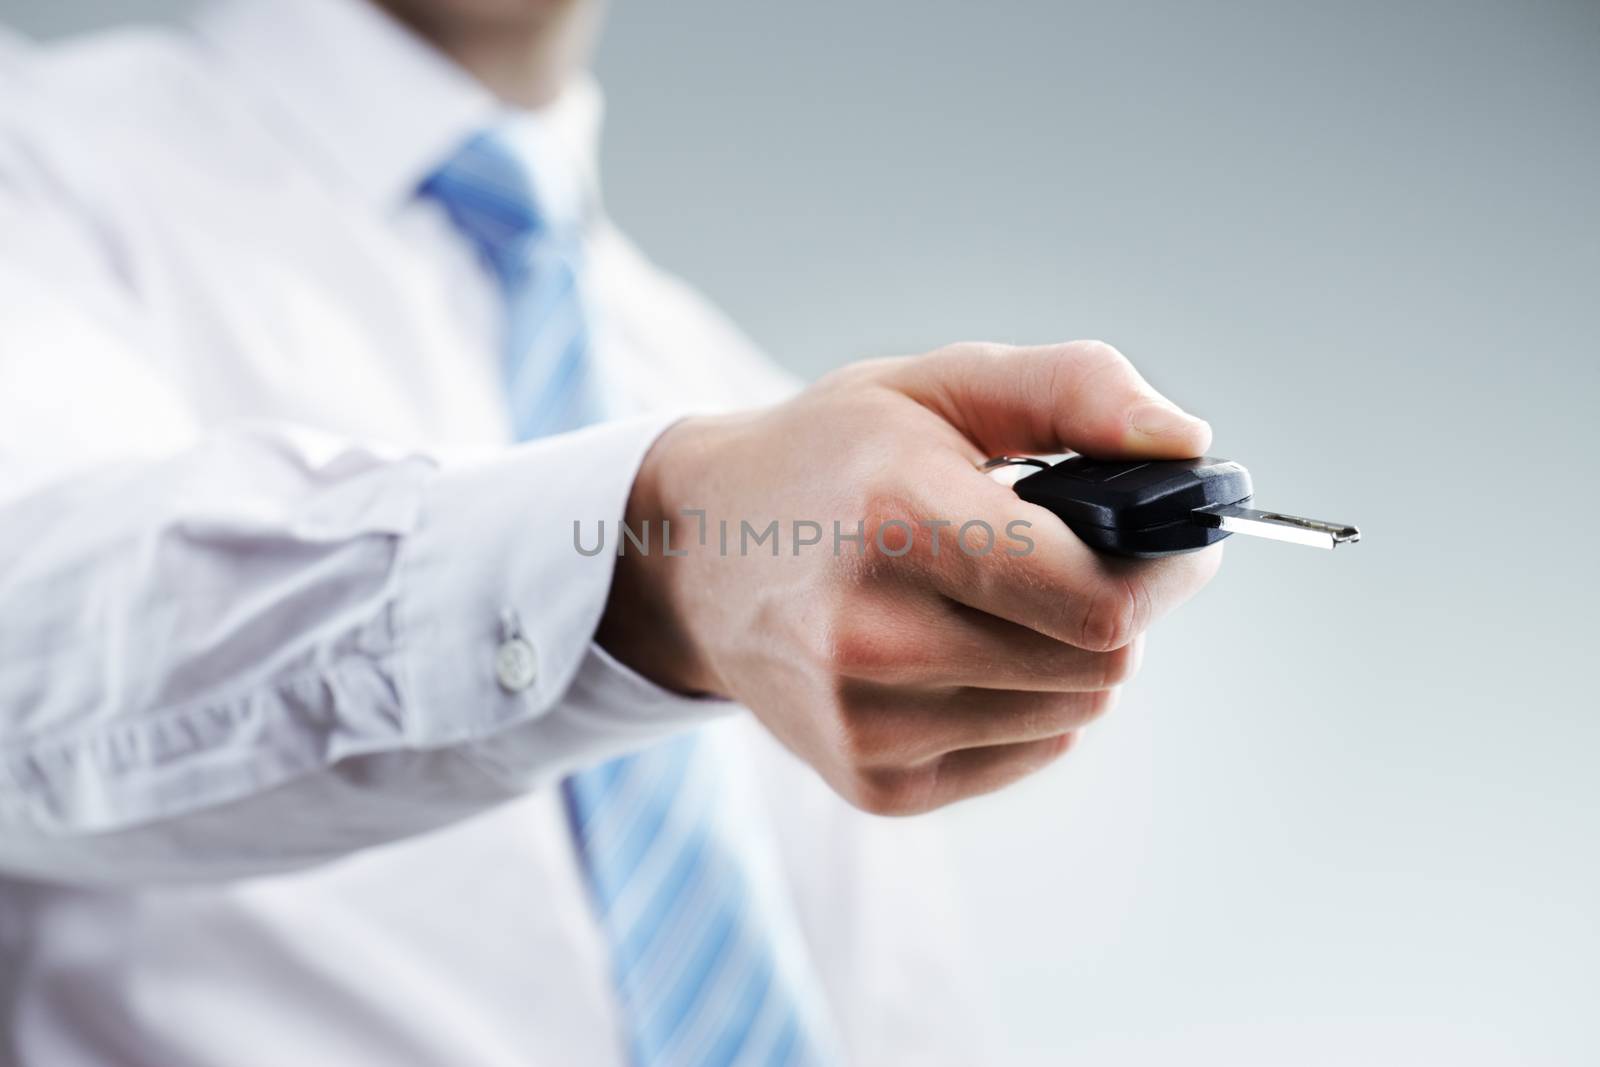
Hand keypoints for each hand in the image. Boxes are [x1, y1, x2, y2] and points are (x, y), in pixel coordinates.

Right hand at [599, 341, 1222, 814]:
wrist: (697, 556)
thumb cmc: (831, 458)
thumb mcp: (940, 384)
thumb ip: (1075, 389)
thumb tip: (1189, 444)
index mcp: (897, 521)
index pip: (1097, 599)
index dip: (1165, 570)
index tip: (1175, 541)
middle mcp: (872, 639)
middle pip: (1100, 665)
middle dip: (1112, 604)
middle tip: (1065, 555)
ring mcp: (867, 724)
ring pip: (1073, 710)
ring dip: (1068, 651)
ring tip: (998, 597)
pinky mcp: (871, 783)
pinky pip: (1029, 751)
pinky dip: (1028, 699)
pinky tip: (966, 647)